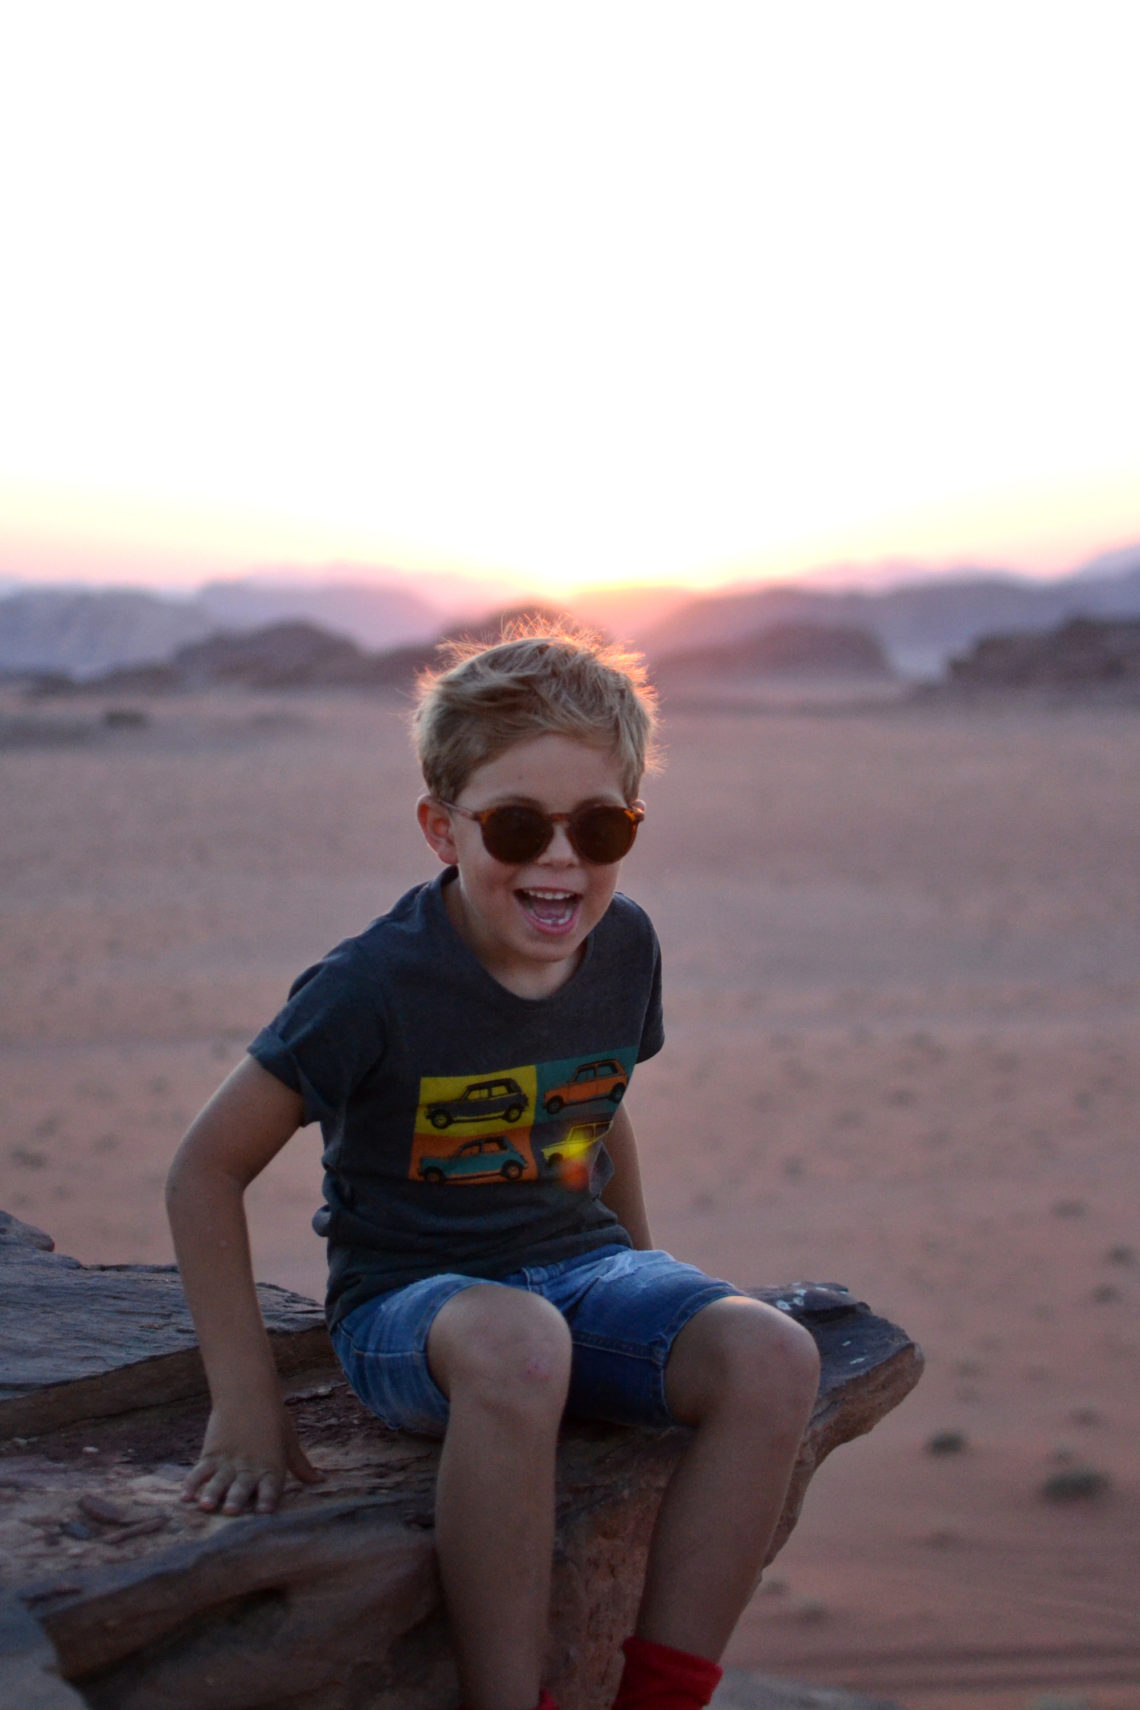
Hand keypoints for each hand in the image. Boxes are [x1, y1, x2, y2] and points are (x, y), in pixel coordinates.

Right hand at [182, 1401, 323, 1515]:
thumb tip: (321, 1481)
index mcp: (272, 1466)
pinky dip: (192, 1484)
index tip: (265, 1513)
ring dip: (211, 1494)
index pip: (271, 1487)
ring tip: (205, 1505)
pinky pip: (200, 1471)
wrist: (248, 1392)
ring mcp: (228, 1461)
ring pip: (218, 1481)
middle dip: (236, 1500)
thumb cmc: (273, 1418)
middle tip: (231, 1511)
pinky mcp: (211, 1453)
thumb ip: (301, 1466)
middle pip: (242, 1487)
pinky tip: (185, 1496)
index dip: (268, 1500)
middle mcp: (250, 1467)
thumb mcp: (289, 1442)